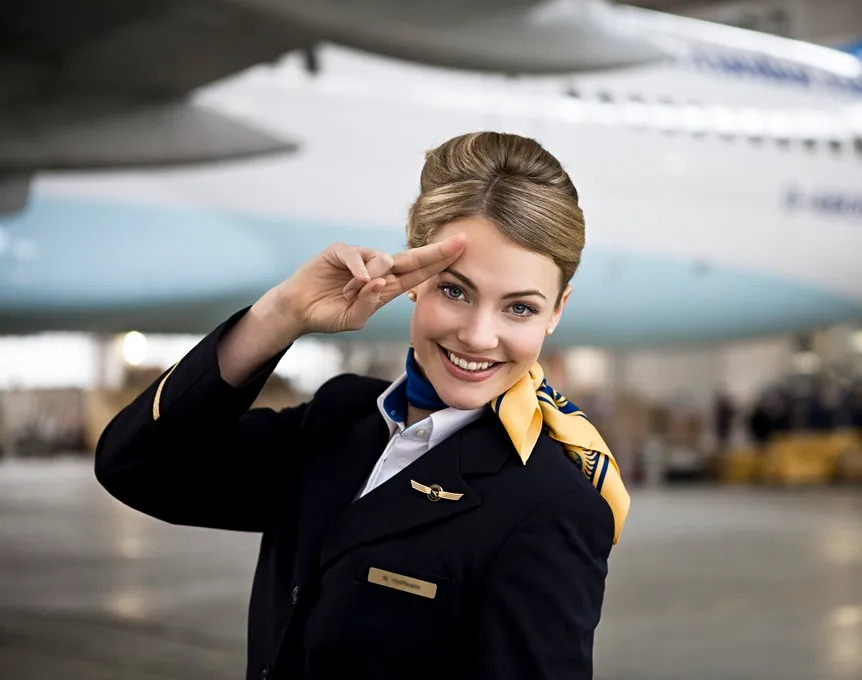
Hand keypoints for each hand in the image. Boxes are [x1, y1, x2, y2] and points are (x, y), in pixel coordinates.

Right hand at [274, 234, 465, 334]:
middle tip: (460, 242)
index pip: (420, 273)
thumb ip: (368, 305)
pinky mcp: (341, 252)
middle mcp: (378, 269)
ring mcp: (360, 258)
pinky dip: (359, 268)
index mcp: (387, 286)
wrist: (300, 310)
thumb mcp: (354, 320)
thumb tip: (380, 283)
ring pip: (383, 260)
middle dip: (436, 251)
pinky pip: (357, 255)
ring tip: (350, 294)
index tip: (462, 252)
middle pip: (413, 258)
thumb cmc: (329, 314)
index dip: (440, 263)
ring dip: (372, 280)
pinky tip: (358, 281)